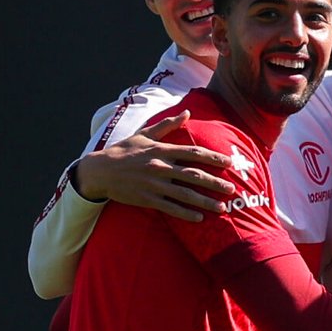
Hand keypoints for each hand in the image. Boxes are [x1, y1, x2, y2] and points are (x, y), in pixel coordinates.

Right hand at [74, 112, 238, 219]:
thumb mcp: (144, 135)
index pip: (193, 153)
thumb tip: (187, 112)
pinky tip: (199, 218)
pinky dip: (185, 213)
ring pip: (185, 194)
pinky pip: (170, 207)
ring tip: (222, 208)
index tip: (228, 163)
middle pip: (193, 175)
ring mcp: (154, 184)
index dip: (212, 158)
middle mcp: (160, 166)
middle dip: (215, 182)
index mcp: (162, 150)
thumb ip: (168, 125)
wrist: (100, 170)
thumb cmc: (124, 151)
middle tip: (232, 189)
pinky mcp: (147, 199)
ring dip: (205, 201)